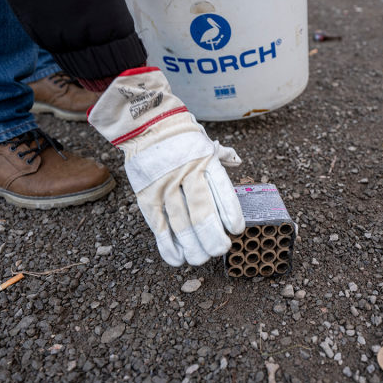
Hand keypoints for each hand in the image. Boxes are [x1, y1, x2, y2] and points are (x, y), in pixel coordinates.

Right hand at [88, 67, 244, 265]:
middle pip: (200, 211)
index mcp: (205, 160)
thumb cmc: (180, 136)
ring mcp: (164, 185)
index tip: (236, 230)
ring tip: (201, 259)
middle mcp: (185, 173)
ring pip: (180, 222)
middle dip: (212, 236)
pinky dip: (167, 245)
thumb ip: (222, 156)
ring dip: (192, 246)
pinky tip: (178, 258)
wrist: (144, 123)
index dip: (229, 211)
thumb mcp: (204, 141)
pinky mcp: (146, 195)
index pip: (220, 188)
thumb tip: (238, 161)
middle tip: (221, 250)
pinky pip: (158, 225)